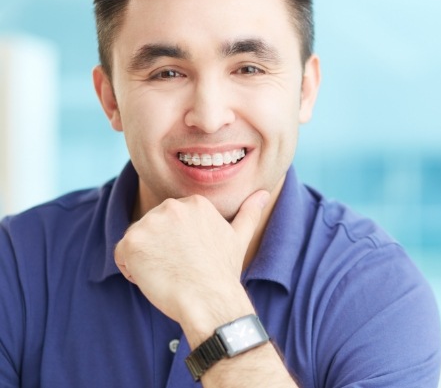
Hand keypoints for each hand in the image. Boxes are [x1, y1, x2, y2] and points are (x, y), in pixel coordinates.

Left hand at [114, 190, 269, 328]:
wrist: (209, 300)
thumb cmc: (222, 273)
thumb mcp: (239, 237)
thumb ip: (249, 212)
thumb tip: (265, 193)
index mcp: (195, 202)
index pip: (171, 220)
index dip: (177, 242)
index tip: (191, 258)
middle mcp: (171, 206)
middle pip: (152, 227)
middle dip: (160, 248)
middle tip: (180, 268)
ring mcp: (150, 222)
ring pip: (137, 241)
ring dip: (146, 259)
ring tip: (169, 274)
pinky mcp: (133, 241)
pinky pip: (121, 255)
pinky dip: (131, 270)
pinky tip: (153, 279)